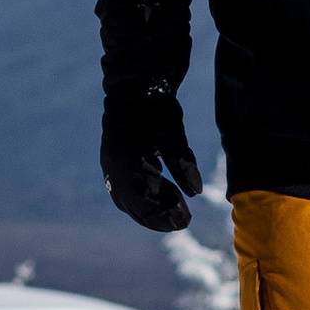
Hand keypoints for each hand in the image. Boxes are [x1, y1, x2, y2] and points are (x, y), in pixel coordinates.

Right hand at [101, 78, 204, 231]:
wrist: (136, 87)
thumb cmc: (156, 108)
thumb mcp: (173, 134)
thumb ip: (183, 164)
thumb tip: (196, 193)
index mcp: (125, 161)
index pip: (141, 201)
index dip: (162, 214)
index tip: (184, 221)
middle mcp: (115, 168)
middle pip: (134, 205)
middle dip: (158, 218)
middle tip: (183, 222)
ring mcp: (112, 167)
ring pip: (129, 202)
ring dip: (152, 211)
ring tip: (177, 214)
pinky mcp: (116, 166)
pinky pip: (127, 192)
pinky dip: (145, 201)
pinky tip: (166, 199)